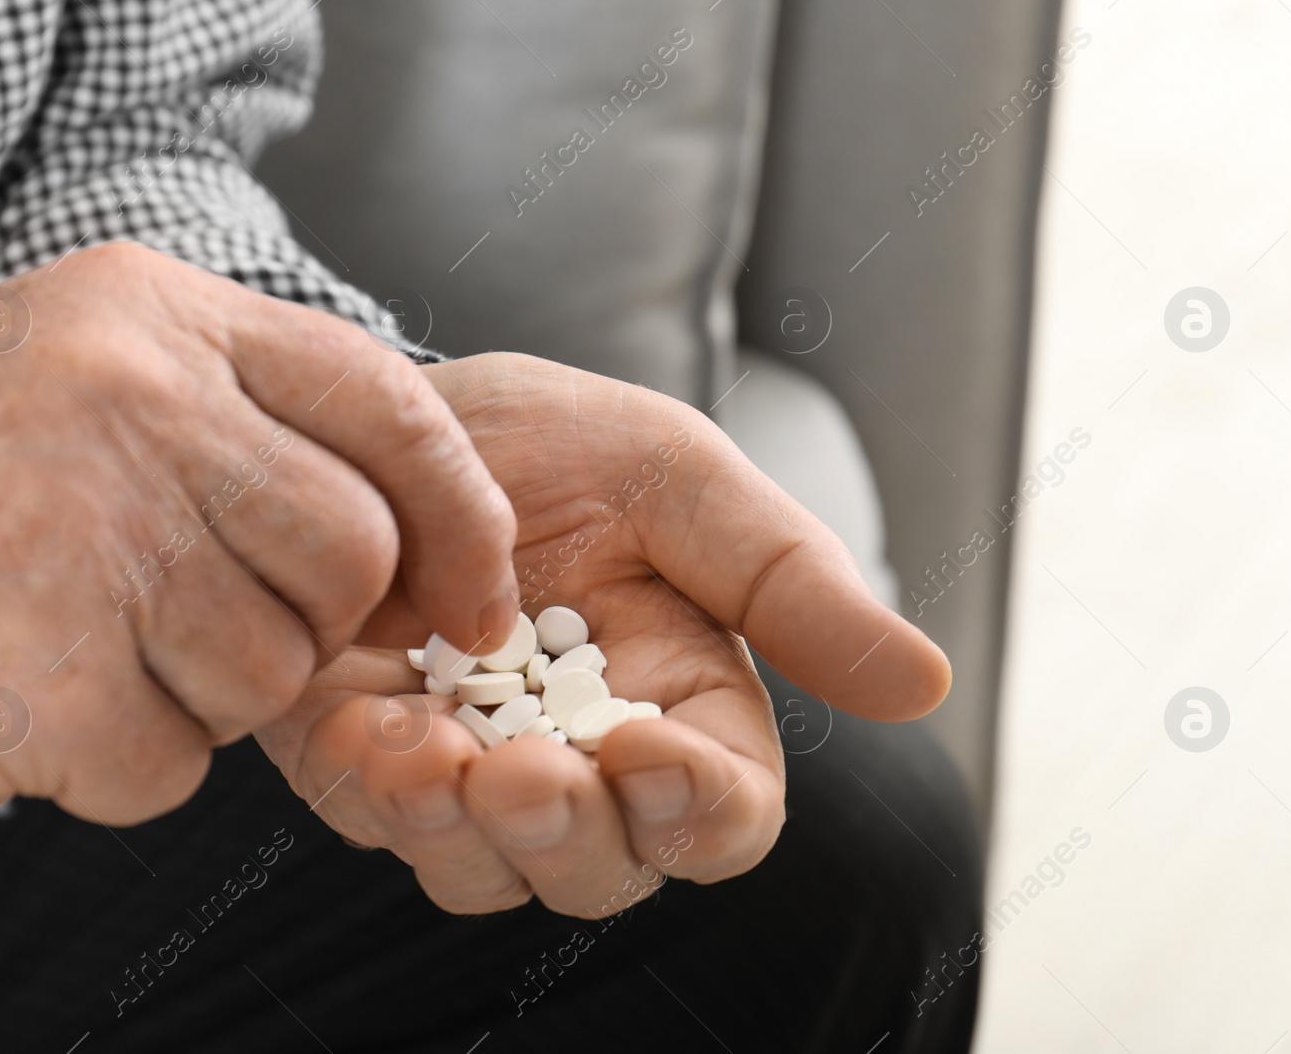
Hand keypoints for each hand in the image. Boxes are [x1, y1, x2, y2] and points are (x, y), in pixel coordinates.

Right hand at [0, 242, 517, 824]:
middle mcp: (128, 400)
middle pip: (352, 555)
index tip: (476, 597)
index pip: (389, 403)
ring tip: (75, 639)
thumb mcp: (86, 377)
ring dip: (196, 693)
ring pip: (271, 675)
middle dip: (304, 619)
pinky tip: (24, 696)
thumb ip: (252, 429)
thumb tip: (436, 550)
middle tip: (191, 617)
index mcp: (152, 315)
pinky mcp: (39, 676)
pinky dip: (117, 760)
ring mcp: (81, 532)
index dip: (461, 513)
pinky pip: (177, 764)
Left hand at [257, 352, 950, 915]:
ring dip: (457, 831)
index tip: (646, 748)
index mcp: (680, 699)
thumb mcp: (678, 478)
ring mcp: (469, 770)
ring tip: (418, 744)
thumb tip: (927, 684)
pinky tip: (363, 723)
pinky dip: (370, 790)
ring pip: (487, 875)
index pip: (724, 813)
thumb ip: (788, 583)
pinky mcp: (366, 760)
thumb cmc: (549, 442)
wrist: (392, 416)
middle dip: (568, 837)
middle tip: (520, 774)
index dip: (700, 809)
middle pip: (607, 871)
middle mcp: (580, 760)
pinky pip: (374, 823)